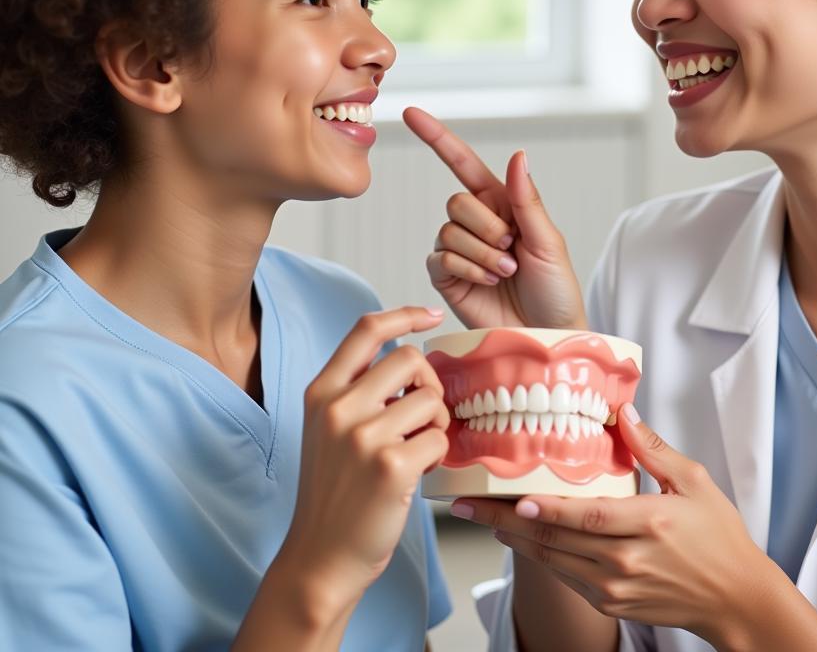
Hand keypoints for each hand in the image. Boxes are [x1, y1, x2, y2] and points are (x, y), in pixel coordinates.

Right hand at [278, 306, 449, 626]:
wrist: (321, 558)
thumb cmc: (335, 491)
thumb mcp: (330, 428)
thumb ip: (360, 391)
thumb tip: (413, 359)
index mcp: (321, 392)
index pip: (366, 329)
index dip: (404, 314)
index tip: (429, 316)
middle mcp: (338, 407)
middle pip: (409, 358)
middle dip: (428, 383)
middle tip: (423, 414)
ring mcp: (363, 436)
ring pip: (430, 399)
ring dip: (436, 422)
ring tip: (417, 449)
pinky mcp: (390, 466)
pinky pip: (438, 438)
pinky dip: (437, 454)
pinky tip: (416, 472)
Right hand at [403, 106, 585, 330]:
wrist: (546, 333)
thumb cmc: (555, 289)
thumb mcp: (549, 241)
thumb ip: (526, 200)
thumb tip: (517, 154)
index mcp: (501, 203)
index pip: (462, 163)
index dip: (437, 137)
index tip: (412, 113)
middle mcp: (476, 222)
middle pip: (456, 201)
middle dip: (487, 227)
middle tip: (512, 251)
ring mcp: (459, 249)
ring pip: (449, 229)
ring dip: (482, 253)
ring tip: (506, 271)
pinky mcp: (446, 277)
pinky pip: (441, 258)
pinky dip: (468, 268)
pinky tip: (488, 281)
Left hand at [451, 408, 816, 650]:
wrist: (736, 599)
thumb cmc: (719, 537)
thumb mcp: (693, 481)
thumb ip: (652, 449)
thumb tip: (621, 413)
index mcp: (648, 523)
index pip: (586, 516)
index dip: (547, 510)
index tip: (511, 499)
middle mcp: (626, 560)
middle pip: (555, 541)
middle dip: (504, 522)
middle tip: (468, 506)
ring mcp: (616, 586)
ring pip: (553, 561)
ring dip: (514, 541)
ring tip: (481, 518)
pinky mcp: (612, 603)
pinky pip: (566, 577)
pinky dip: (540, 556)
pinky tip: (520, 538)